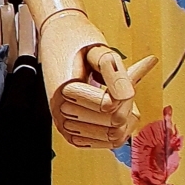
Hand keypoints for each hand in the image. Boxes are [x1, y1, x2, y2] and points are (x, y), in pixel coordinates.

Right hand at [38, 10, 156, 147]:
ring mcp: (66, 124)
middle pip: (114, 122)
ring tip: (120, 95)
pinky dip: (121, 127)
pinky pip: (108, 143)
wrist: (57, 41)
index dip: (124, 91)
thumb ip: (113, 70)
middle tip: (123, 83)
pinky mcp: (73, 133)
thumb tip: (127, 94)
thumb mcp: (97, 49)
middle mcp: (61, 111)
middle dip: (127, 103)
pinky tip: (118, 109)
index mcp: (65, 90)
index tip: (125, 73)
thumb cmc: (76, 41)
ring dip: (125, 116)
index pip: (109, 105)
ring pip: (114, 136)